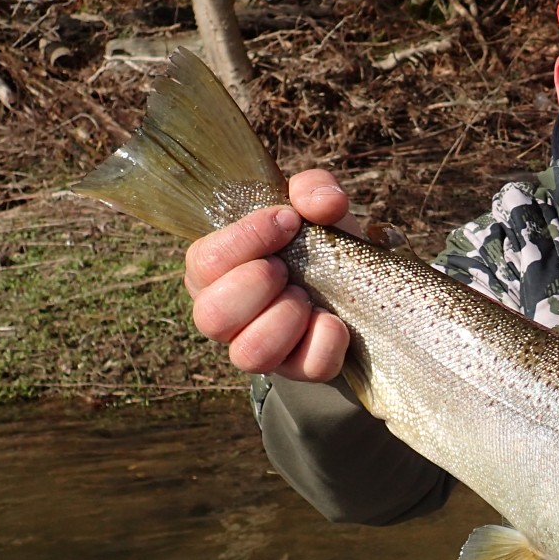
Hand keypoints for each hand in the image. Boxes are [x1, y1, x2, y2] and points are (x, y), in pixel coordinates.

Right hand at [184, 168, 360, 381]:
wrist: (354, 290)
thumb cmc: (316, 244)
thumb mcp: (314, 209)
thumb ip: (313, 189)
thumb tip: (322, 203)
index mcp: (214, 270)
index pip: (204, 261)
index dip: (246, 239)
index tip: (288, 221)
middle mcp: (225, 315)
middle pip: (211, 316)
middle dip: (256, 285)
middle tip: (288, 269)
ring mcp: (258, 348)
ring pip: (248, 355)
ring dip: (284, 319)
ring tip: (306, 297)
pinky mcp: (297, 370)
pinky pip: (304, 369)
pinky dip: (324, 342)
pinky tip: (335, 321)